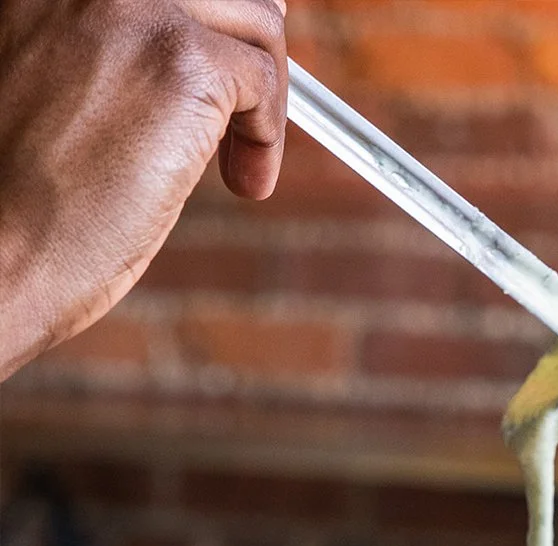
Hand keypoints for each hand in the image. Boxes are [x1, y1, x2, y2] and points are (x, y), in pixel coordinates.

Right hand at [0, 0, 287, 374]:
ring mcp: (135, 7)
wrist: (3, 247)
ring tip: (240, 168)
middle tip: (240, 131)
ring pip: (257, 23)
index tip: (215, 89)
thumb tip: (211, 42)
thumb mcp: (66, 81)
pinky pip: (264, 80)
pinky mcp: (180, 62)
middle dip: (248, 57)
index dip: (208, 31)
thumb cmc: (25, 190)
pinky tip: (244, 183)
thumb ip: (124, 46)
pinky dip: (268, 137)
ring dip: (264, 101)